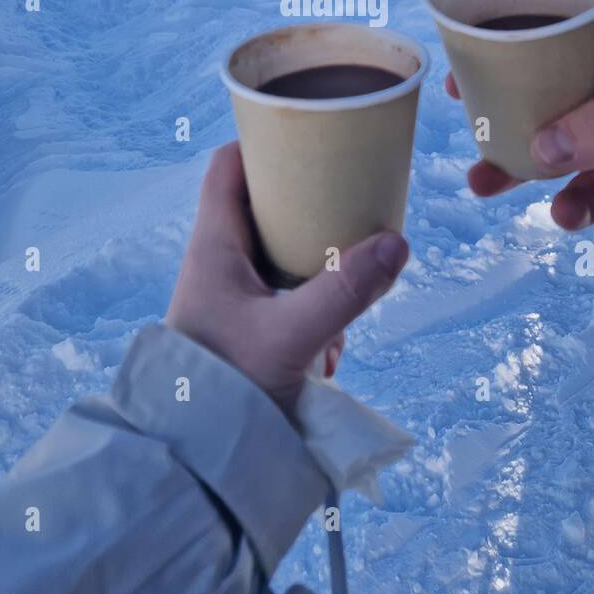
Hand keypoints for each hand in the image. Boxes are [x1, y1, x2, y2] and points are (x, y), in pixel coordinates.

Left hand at [166, 143, 408, 414]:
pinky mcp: (250, 334)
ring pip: (284, 260)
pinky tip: (330, 350)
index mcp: (214, 245)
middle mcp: (220, 264)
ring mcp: (234, 300)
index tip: (311, 134)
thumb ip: (344, 292)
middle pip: (267, 208)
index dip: (264, 142)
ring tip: (346, 299)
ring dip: (320, 274)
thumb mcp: (290, 336)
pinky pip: (290, 304)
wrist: (194, 460)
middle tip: (353, 211)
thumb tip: (398, 242)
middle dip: (312, 214)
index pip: (229, 167)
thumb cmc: (223, 388)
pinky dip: (316, 316)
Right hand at [447, 0, 593, 231]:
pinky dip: (576, 204)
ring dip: (527, 168)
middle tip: (470, 135)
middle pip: (551, 94)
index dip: (512, 50)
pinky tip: (564, 215)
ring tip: (487, 186)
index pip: (560, 34)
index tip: (465, 68)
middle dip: (509, 116)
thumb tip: (539, 151)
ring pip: (566, 148)